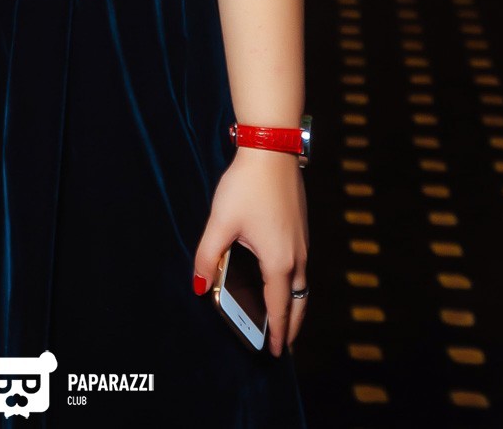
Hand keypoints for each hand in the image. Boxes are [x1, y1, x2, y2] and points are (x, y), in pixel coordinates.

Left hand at [193, 147, 308, 356]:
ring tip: (284, 317)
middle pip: (298, 302)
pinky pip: (302, 267)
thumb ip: (208, 256)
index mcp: (278, 262)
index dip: (277, 333)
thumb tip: (199, 285)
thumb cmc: (247, 186)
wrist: (272, 149)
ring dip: (295, 304)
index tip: (276, 353)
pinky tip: (282, 279)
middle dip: (292, 326)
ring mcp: (303, 242)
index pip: (279, 309)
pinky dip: (295, 284)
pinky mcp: (301, 228)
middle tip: (284, 344)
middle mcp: (297, 256)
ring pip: (302, 284)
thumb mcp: (220, 222)